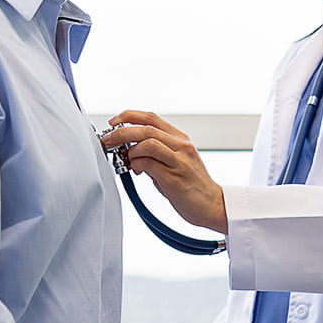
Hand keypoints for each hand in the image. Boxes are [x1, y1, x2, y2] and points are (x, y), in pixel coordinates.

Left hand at [100, 109, 227, 233]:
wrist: (213, 206)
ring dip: (130, 150)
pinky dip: (136, 164)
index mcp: (181, 139)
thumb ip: (155, 153)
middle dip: (121, 131)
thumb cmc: (191, 186)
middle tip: (109, 139)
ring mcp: (179, 161)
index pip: (151, 117)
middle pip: (146, 127)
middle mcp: (182, 146)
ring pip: (148, 142)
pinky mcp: (175, 178)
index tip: (114, 122)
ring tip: (128, 160)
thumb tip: (129, 148)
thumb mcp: (175, 162)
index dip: (129, 116)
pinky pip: (149, 163)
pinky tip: (136, 170)